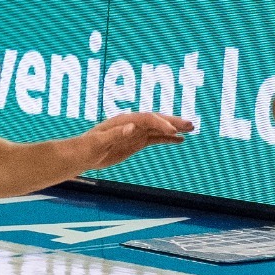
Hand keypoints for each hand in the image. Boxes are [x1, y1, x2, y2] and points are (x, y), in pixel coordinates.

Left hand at [78, 110, 194, 167]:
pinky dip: (168, 138)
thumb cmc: (87, 147)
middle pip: (157, 120)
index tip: (174, 131)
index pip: (147, 119)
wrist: (83, 155)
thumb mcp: (99, 142)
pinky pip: (156, 138)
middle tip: (191, 124)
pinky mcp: (137, 142)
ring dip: (175, 128)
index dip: (161, 124)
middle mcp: (132, 124)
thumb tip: (132, 127)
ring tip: (192, 129)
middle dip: (174, 122)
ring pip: (159, 128)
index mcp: (124, 121)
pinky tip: (180, 140)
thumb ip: (115, 134)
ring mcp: (136, 132)